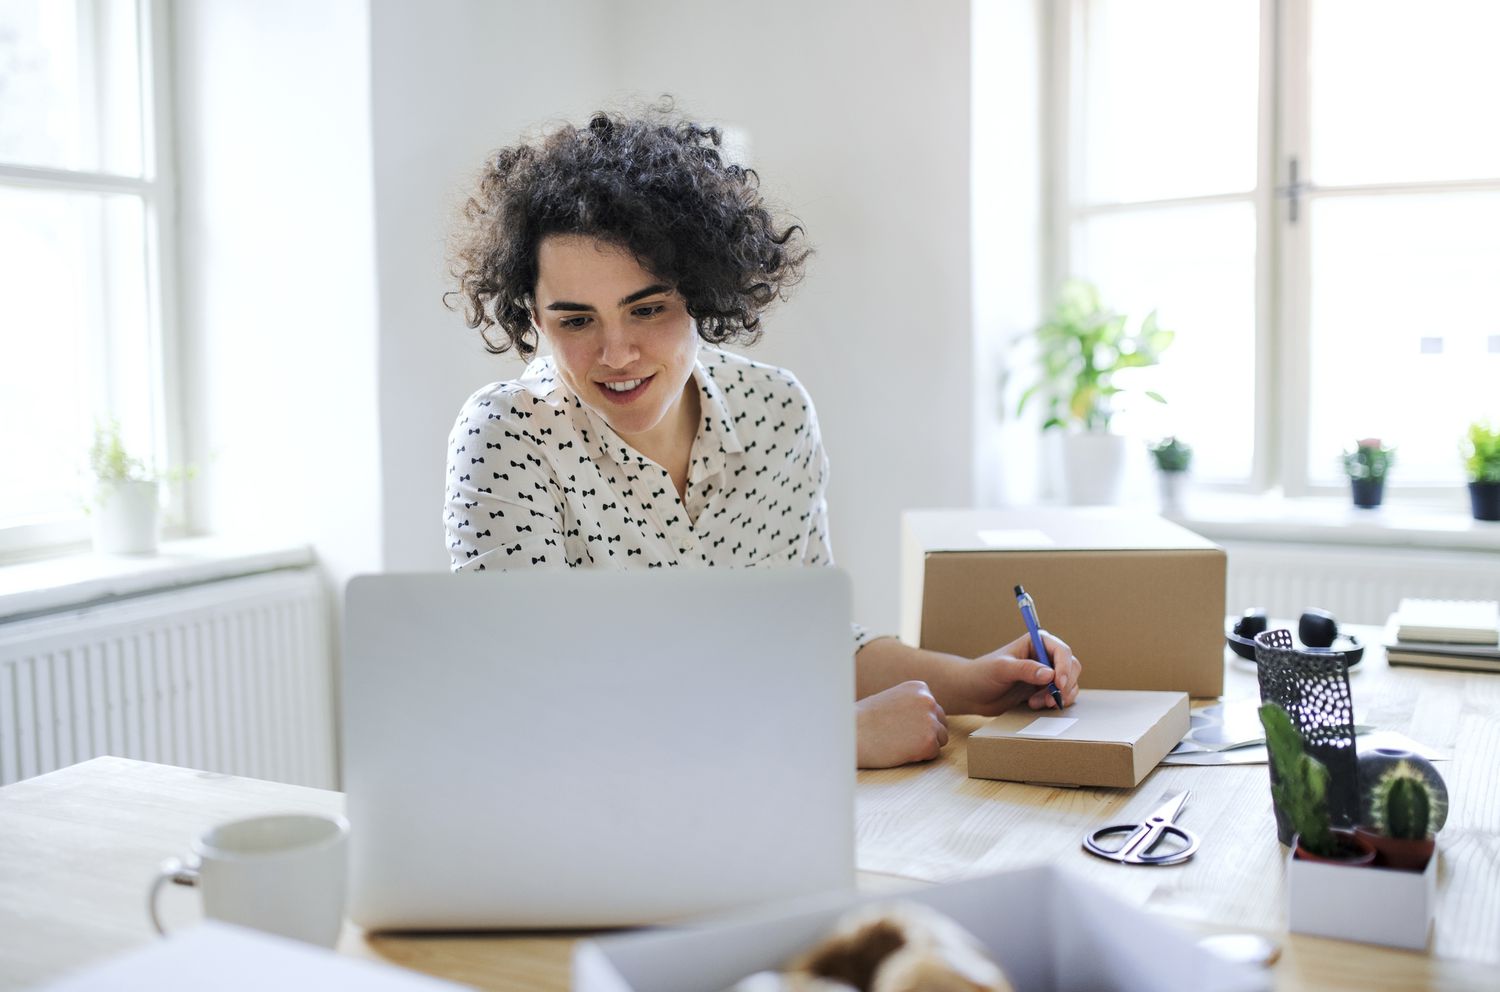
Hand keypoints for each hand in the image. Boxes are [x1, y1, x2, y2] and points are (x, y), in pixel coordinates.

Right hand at [855, 680, 948, 768]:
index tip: (897, 723)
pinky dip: (919, 756)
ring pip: (940, 739)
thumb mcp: (893, 699)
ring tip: (899, 742)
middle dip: (925, 732)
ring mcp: (930, 720)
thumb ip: (913, 703)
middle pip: (940, 723)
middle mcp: (928, 700)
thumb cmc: (865, 719)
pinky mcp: (928, 741)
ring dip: (923, 744)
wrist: (851, 734)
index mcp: (920, 687)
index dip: (917, 721)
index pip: (933, 709)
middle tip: (899, 735)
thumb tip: (929, 716)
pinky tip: (900, 750)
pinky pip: (933, 754)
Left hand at [944, 631, 1081, 716]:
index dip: (1065, 667)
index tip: (1059, 684)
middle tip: (1052, 698)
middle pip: (1072, 667)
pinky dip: (1054, 703)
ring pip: (1069, 684)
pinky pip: (1061, 696)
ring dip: (1059, 696)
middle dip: (1065, 684)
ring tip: (1037, 703)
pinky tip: (1035, 705)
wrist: (972, 693)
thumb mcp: (1001, 669)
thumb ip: (1024, 669)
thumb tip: (1049, 674)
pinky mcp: (1043, 690)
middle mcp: (1044, 656)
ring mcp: (1045, 674)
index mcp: (1036, 642)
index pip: (1061, 650)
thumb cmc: (982, 674)